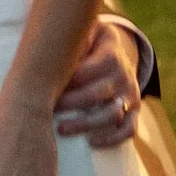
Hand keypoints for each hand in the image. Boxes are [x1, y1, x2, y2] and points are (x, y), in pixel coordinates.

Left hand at [53, 18, 140, 147]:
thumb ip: (74, 38)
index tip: (41, 89)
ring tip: (61, 130)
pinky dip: (113, 138)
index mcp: (111, 55)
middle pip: (95, 95)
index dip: (62, 82)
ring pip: (112, 114)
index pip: (84, 73)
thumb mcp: (87, 32)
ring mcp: (130, 95)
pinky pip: (129, 129)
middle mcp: (123, 76)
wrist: (119, 50)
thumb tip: (49, 43)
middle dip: (69, 104)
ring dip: (85, 124)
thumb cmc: (91, 43)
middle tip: (47, 110)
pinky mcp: (134, 111)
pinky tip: (91, 142)